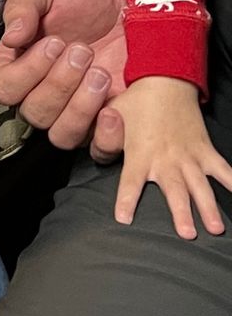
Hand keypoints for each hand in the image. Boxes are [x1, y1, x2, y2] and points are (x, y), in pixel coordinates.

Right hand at [0, 0, 127, 156]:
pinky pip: (98, 149)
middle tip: (83, 50)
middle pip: (34, 113)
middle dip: (60, 83)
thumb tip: (13, 35)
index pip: (5, 88)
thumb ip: (21, 3)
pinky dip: (104, 137)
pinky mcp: (106, 120)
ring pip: (62, 135)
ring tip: (100, 74)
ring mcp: (75, 110)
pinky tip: (113, 110)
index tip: (53, 43)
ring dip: (80, 108)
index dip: (27, 72)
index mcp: (18, 63)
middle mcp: (42, 91)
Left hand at [110, 77, 231, 238]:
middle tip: (187, 233)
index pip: (129, 182)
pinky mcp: (205, 150)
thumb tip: (97, 156)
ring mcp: (188, 156)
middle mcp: (165, 159)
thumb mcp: (112, 118)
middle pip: (174, 190)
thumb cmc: (136, 103)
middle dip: (181, 212)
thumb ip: (103, 141)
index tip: (124, 218)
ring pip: (200, 185)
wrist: (164, 82)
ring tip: (215, 227)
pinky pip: (223, 169)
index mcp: (140, 154)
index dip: (125, 200)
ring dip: (208, 207)